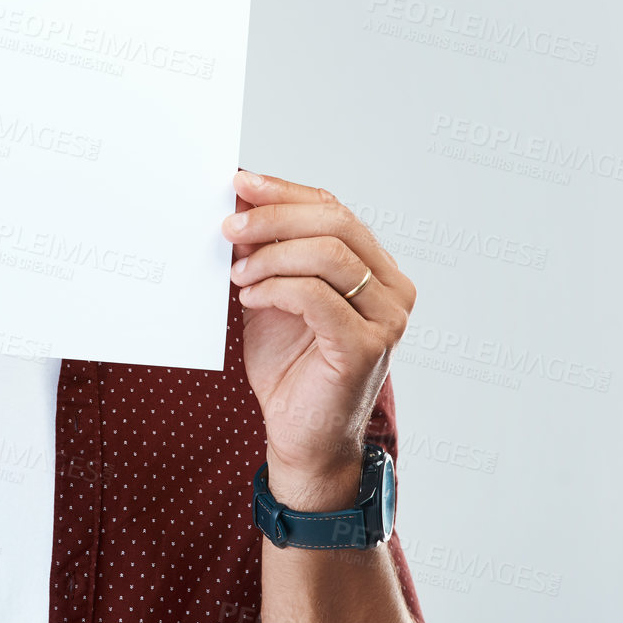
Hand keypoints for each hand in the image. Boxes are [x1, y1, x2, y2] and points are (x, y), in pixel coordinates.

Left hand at [222, 170, 415, 509]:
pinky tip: (250, 298)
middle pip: (335, 224)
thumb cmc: (290, 369)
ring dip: (271, 255)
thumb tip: (237, 205)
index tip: (240, 182)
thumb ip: (264, 255)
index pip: (334, 210)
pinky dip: (277, 289)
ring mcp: (386, 319)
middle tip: (229, 225)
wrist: (301, 439)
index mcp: (377, 269)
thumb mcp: (272, 298)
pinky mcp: (366, 347)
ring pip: (329, 256)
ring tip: (237, 273)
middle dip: (274, 217)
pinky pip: (317, 297)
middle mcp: (393, 289)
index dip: (285, 192)